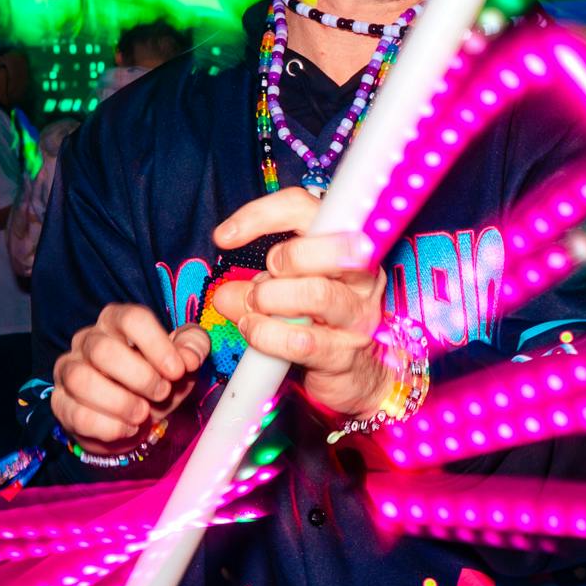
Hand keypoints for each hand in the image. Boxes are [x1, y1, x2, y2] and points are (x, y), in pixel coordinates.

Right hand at [52, 303, 209, 448]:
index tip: (178, 371)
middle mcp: (87, 340)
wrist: (136, 418)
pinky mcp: (60, 403)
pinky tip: (128, 429)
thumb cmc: (157, 380)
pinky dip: (108, 427)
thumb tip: (190, 357)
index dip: (157, 345)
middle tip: (161, 394)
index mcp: (117, 321)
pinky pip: (76, 414)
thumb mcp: (182, 362)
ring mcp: (69, 371)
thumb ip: (193, 348)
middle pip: (103, 350)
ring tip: (142, 415)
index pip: (131, 319)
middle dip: (139, 377)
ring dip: (119, 402)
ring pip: (81, 380)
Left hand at [212, 187, 388, 423]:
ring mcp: (357, 317)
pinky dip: (267, 335)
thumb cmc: (322, 325)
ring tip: (255, 309)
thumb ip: (255, 288)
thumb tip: (224, 294)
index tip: (225, 237)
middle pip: (330, 247)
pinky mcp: (344, 355)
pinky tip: (255, 333)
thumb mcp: (286, 295)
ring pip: (316, 294)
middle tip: (265, 278)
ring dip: (271, 300)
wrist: (358, 377)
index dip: (261, 215)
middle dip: (285, 259)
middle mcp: (361, 278)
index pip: (306, 208)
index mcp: (345, 247)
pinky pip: (301, 341)